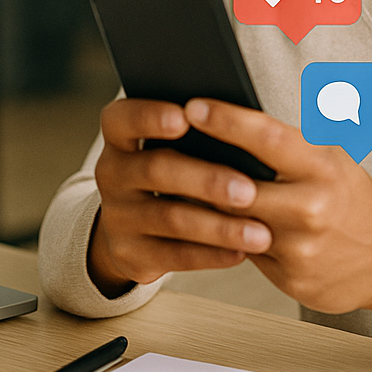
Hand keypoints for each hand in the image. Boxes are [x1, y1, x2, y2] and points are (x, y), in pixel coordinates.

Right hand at [88, 98, 273, 296]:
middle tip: (250, 192)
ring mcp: (117, 216)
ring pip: (170, 219)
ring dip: (219, 227)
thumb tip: (250, 127)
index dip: (150, 116)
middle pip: (156, 169)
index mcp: (121, 134)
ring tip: (260, 233)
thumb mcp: (177, 143)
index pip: (123, 118)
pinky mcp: (129, 253)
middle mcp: (111, 172)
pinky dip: (211, 255)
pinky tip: (240, 253)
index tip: (185, 117)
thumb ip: (200, 131)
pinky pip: (173, 256)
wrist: (139, 224)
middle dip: (206, 180)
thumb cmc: (177, 165)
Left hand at [182, 98, 371, 325]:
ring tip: (169, 188)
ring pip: (232, 225)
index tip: (192, 106)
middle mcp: (312, 206)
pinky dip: (223, 240)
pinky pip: (244, 255)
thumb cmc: (352, 199)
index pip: (267, 136)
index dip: (226, 120)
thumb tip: (228, 125)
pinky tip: (202, 228)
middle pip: (237, 186)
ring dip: (199, 208)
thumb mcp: (331, 161)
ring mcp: (301, 247)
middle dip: (196, 170)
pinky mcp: (292, 279)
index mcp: (323, 166)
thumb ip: (287, 149)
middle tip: (159, 150)